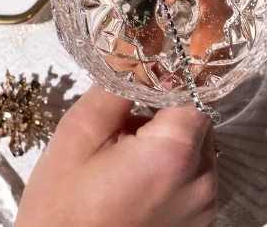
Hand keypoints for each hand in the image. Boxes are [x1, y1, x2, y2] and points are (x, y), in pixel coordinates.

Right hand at [16, 87, 216, 226]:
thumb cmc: (62, 207)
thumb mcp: (77, 135)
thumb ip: (116, 88)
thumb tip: (139, 56)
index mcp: (174, 153)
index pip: (192, 93)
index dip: (168, 82)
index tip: (142, 82)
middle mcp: (202, 182)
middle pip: (196, 125)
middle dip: (164, 119)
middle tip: (119, 134)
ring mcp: (204, 211)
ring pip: (196, 155)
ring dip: (168, 150)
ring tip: (122, 166)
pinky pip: (192, 185)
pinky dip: (170, 179)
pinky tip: (133, 190)